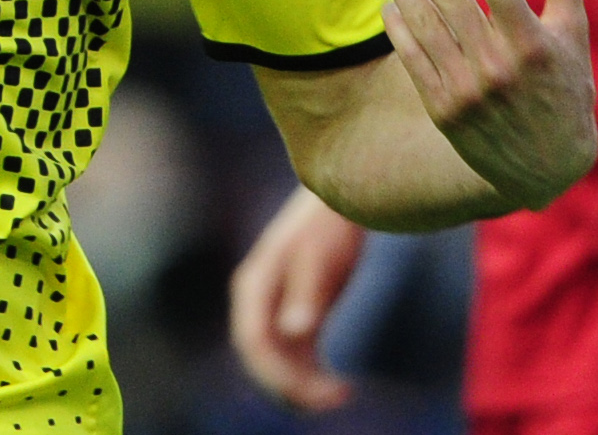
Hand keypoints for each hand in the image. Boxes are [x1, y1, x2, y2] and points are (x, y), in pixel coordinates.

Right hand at [229, 186, 366, 410]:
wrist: (343, 199)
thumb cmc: (331, 225)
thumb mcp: (321, 257)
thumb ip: (306, 294)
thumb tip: (294, 332)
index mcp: (254, 287)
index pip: (254, 341)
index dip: (277, 373)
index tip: (311, 391)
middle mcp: (257, 303)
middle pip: (263, 358)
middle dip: (292, 386)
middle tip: (334, 398)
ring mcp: (275, 310)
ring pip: (279, 362)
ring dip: (303, 386)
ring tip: (340, 396)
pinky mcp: (296, 315)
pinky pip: (296, 356)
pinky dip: (312, 375)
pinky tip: (339, 386)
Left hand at [369, 0, 594, 210]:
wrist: (548, 169)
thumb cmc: (565, 89)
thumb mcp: (573, 35)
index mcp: (532, 44)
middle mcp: (497, 67)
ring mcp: (467, 92)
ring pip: (424, 26)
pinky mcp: (444, 112)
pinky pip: (414, 62)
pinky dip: (399, 30)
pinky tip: (387, 1)